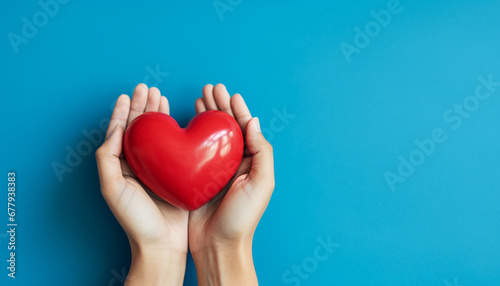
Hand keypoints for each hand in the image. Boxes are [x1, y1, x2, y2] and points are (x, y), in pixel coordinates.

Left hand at [96, 84, 187, 285]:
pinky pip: (176, 147)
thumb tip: (116, 129)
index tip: (129, 94)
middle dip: (143, 106)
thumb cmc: (135, 219)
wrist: (162, 244)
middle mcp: (140, 164)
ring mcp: (159, 168)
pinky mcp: (177, 173)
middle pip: (140, 128)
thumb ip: (108, 158)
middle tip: (149, 89)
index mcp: (123, 165)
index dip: (125, 111)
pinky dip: (176, 131)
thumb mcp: (112, 188)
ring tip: (160, 97)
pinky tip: (179, 121)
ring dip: (158, 114)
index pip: (122, 131)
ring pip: (158, 134)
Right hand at [189, 84, 274, 284]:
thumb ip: (261, 151)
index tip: (229, 94)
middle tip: (211, 88)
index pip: (245, 128)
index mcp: (250, 162)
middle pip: (227, 127)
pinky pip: (194, 149)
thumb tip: (253, 121)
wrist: (218, 245)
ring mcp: (213, 168)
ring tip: (200, 97)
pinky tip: (187, 121)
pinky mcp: (196, 176)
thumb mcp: (261, 183)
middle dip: (220, 106)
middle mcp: (233, 162)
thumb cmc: (242, 217)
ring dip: (206, 115)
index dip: (237, 109)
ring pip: (210, 135)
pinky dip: (191, 133)